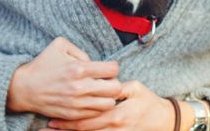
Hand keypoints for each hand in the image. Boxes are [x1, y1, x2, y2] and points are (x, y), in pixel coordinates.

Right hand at [6, 37, 122, 120]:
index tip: (106, 69)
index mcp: (79, 69)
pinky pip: (95, 114)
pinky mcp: (72, 115)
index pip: (113, 69)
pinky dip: (97, 108)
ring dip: (107, 98)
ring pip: (109, 104)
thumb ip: (80, 50)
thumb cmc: (42, 64)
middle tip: (106, 82)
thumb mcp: (59, 45)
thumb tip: (93, 62)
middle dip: (114, 83)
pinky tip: (90, 101)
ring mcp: (76, 104)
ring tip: (100, 93)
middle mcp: (80, 88)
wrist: (23, 88)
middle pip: (115, 89)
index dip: (112, 68)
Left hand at [44, 80, 173, 130]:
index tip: (52, 117)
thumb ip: (118, 87)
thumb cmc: (150, 103)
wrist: (164, 121)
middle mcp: (114, 128)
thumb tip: (102, 82)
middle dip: (64, 129)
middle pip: (84, 130)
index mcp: (117, 114)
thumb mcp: (136, 88)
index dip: (68, 119)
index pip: (87, 118)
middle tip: (46, 128)